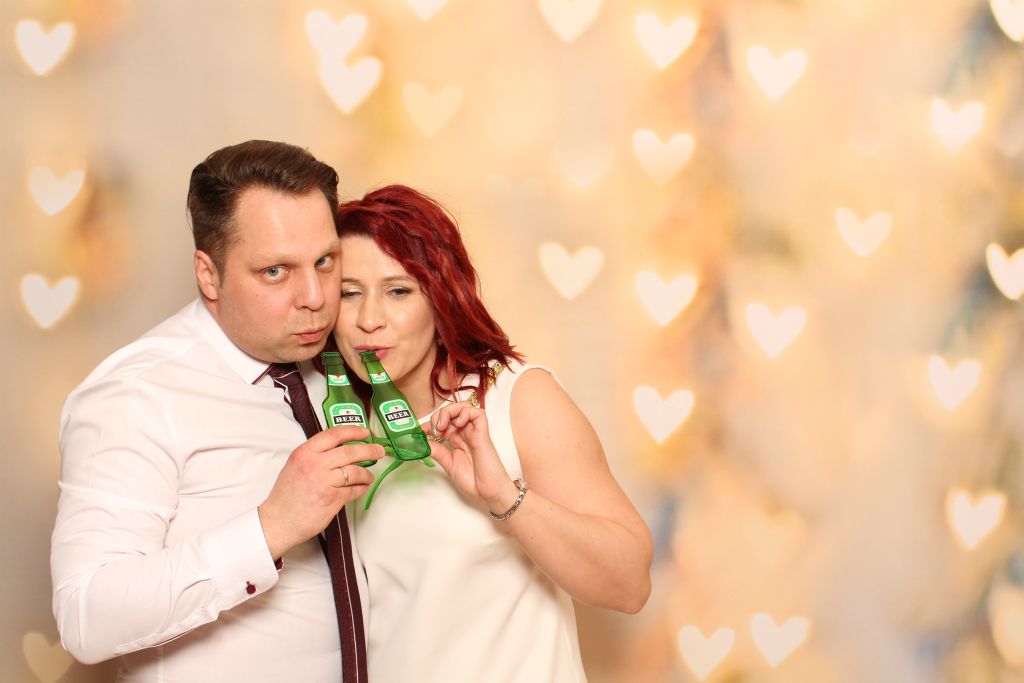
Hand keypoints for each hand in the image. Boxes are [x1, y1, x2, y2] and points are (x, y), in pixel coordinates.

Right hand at [259, 426, 382, 558]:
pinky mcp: (331, 499)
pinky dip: (361, 488)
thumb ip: (315, 455)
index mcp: (304, 453)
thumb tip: (339, 449)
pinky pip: (354, 490)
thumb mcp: (296, 465)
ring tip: (368, 476)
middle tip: (379, 451)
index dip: (353, 431)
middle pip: (350, 451)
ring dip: (366, 473)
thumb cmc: (286, 496)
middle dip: (369, 450)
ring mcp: (323, 482)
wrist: (277, 521)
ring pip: (355, 471)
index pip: (334, 434)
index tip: (365, 432)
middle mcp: (314, 464)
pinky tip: (362, 487)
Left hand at [428, 403, 518, 513]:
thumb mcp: (449, 465)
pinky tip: (458, 424)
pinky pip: (478, 413)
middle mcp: (465, 433)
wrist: (488, 492)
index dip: (430, 422)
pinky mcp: (483, 433)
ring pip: (463, 407)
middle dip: (438, 416)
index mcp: (456, 440)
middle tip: (434, 430)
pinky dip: (465, 413)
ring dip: (450, 411)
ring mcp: (474, 432)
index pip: (442, 422)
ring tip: (443, 425)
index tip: (420, 431)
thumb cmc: (474, 481)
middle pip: (451, 411)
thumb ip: (437, 451)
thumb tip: (422, 442)